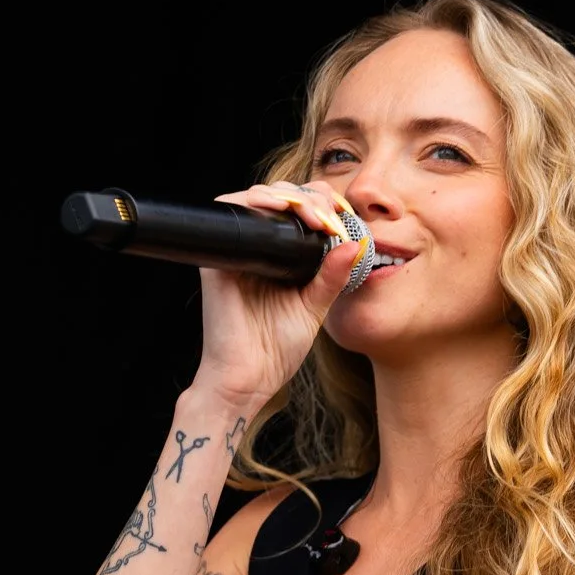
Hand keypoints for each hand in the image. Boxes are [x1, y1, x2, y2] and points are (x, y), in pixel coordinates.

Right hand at [189, 181, 364, 412]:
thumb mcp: (315, 307)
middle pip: (278, 196)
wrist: (248, 378)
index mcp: (279, 257)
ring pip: (257, 197)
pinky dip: (256, 201)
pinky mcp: (219, 256)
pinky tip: (281, 210)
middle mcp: (257, 249)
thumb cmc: (277, 349)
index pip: (298, 212)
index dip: (320, 203)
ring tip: (313, 216)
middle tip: (329, 214)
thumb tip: (355, 244)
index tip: (343, 215)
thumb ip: (332, 275)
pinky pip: (232, 212)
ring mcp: (237, 250)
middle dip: (309, 196)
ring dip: (288, 196)